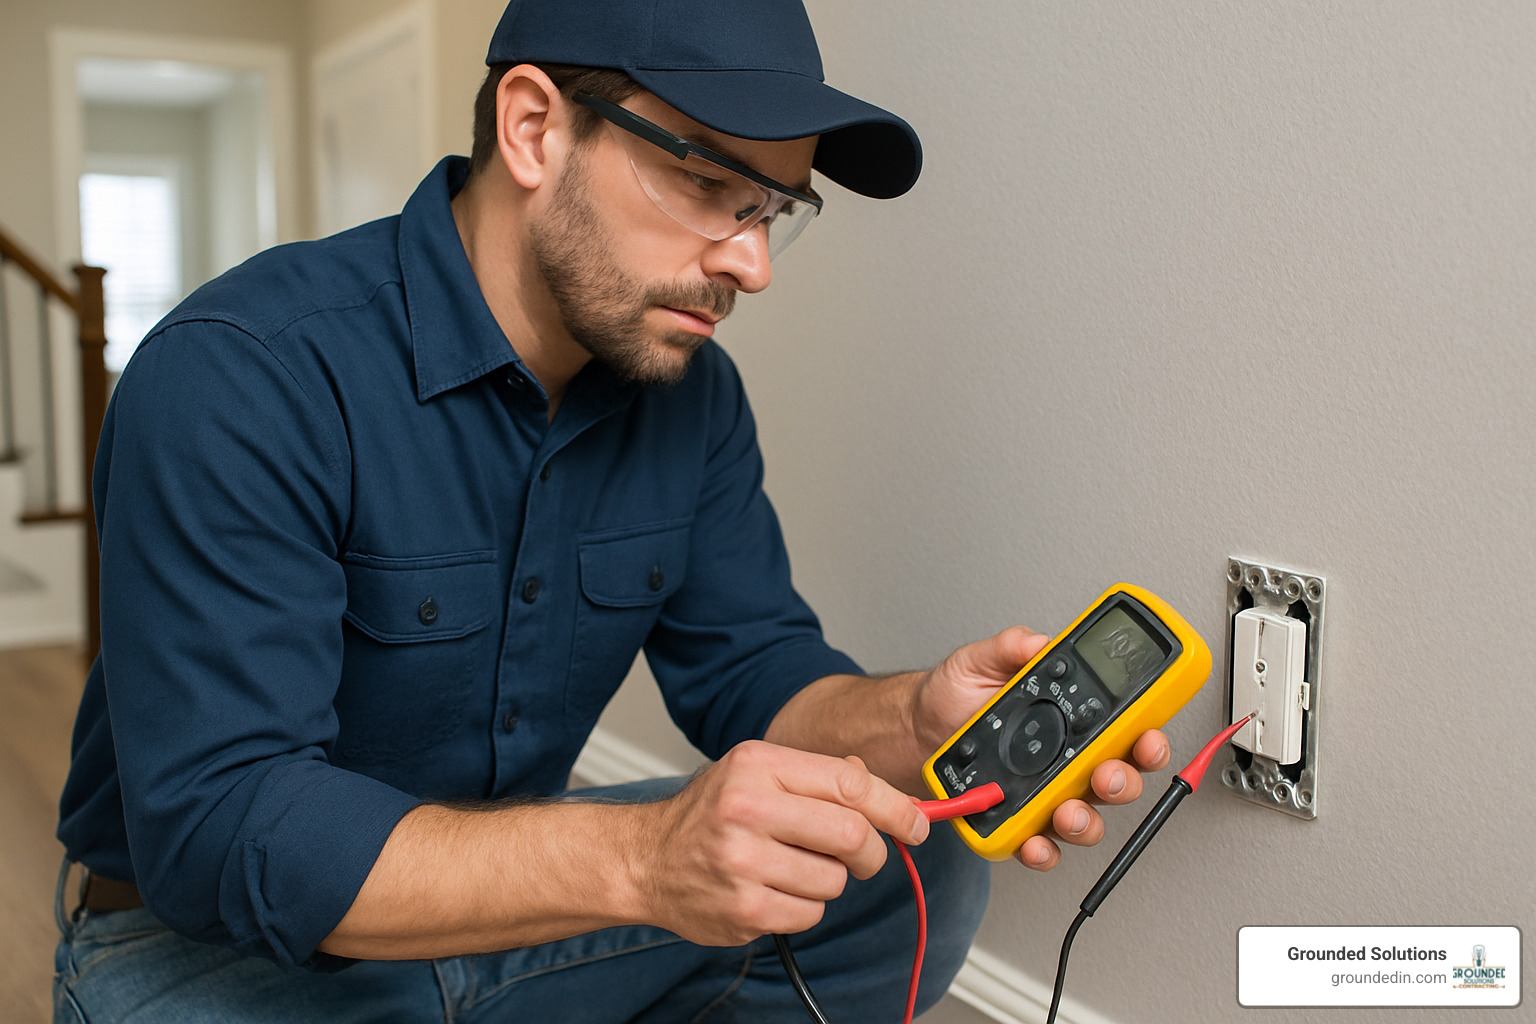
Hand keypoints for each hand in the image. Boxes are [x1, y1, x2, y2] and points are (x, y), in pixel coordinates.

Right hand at [638, 741, 929, 945]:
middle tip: (865, 856)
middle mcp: (747, 807)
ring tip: (795, 868)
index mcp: (757, 764)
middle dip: (871, 851)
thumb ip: (816, 776)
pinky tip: (775, 889)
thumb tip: (882, 791)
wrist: (645, 859)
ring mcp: (743, 861)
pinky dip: (805, 905)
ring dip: (830, 880)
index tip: (917, 823)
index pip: (849, 782)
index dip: (895, 806)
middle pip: (852, 834)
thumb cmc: (709, 813)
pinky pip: (810, 913)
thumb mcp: (755, 771)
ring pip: (835, 879)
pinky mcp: (743, 908)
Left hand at [911, 626, 1171, 871]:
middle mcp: (1068, 761)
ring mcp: (1046, 795)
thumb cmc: (954, 695)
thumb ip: (1012, 647)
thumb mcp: (980, 661)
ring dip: (1084, 822)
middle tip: (1104, 775)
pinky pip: (1040, 844)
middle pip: (1118, 780)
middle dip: (1121, 782)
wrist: (915, 728)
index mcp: (1072, 720)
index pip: (1126, 731)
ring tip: (1066, 813)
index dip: (1147, 737)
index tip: (1148, 737)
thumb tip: (1039, 643)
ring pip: (1086, 818)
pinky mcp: (1017, 820)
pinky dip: (1042, 851)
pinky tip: (1034, 843)